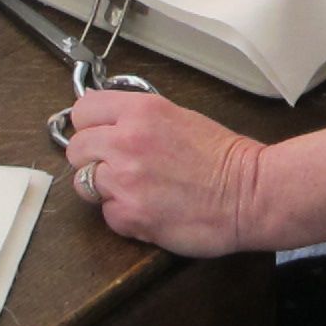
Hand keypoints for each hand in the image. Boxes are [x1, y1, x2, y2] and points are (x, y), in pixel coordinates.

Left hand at [64, 91, 267, 257]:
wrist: (249, 193)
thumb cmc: (222, 156)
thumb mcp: (178, 117)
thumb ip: (139, 119)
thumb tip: (106, 122)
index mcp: (142, 111)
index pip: (83, 109)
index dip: (89, 124)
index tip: (99, 133)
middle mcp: (126, 141)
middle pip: (75, 148)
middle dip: (92, 158)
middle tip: (117, 165)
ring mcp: (124, 180)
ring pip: (83, 183)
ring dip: (103, 188)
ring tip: (134, 189)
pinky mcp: (128, 215)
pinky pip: (105, 214)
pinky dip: (122, 214)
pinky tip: (148, 208)